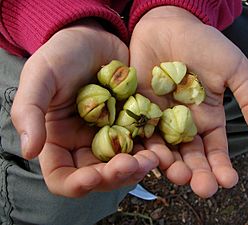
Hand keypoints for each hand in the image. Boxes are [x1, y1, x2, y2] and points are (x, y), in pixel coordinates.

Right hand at [11, 19, 158, 196]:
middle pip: (99, 176)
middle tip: (133, 164)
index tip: (93, 176)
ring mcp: (111, 136)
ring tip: (152, 157)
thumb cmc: (64, 54)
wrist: (96, 38)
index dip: (76, 184)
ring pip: (124, 166)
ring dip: (138, 168)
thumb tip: (28, 150)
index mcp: (59, 140)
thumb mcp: (41, 75)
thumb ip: (29, 110)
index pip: (62, 176)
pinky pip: (142, 146)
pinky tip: (160, 148)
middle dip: (115, 176)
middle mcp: (84, 144)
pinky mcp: (131, 126)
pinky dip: (151, 151)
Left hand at [130, 6, 247, 197]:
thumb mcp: (233, 69)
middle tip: (201, 187)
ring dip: (171, 165)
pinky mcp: (138, 111)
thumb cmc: (204, 45)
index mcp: (207, 119)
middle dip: (196, 172)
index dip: (222, 165)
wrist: (168, 26)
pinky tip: (149, 158)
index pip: (215, 149)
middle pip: (189, 156)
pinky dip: (144, 146)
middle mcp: (183, 125)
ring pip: (165, 149)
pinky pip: (139, 133)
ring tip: (178, 175)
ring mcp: (159, 119)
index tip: (228, 181)